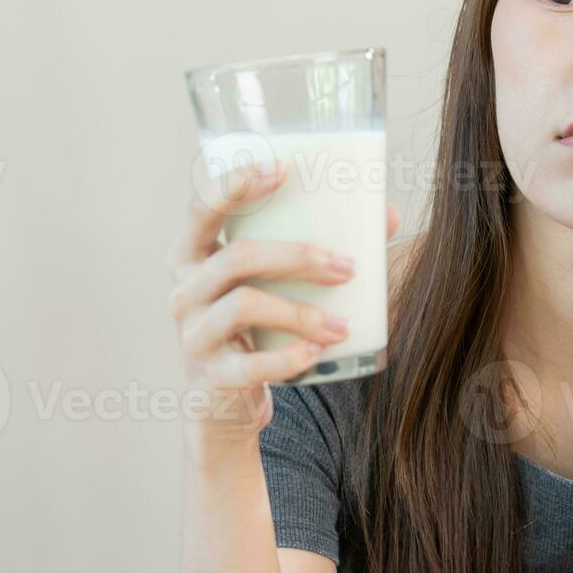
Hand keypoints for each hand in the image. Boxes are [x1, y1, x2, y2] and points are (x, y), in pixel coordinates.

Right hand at [166, 158, 401, 444]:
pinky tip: (316, 355)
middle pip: (236, 257)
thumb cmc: (259, 325)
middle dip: (297, 257)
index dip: (236, 185)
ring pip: (242, 306)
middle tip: (346, 268)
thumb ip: (322, 247)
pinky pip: (248, 365)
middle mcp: (183, 290)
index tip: (283, 170)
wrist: (226, 401)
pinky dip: (286, 359)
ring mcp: (192, 334)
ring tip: (342, 325)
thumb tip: (389, 215)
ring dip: (301, 313)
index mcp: (194, 255)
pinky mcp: (209, 377)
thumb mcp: (278, 284)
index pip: (202, 209)